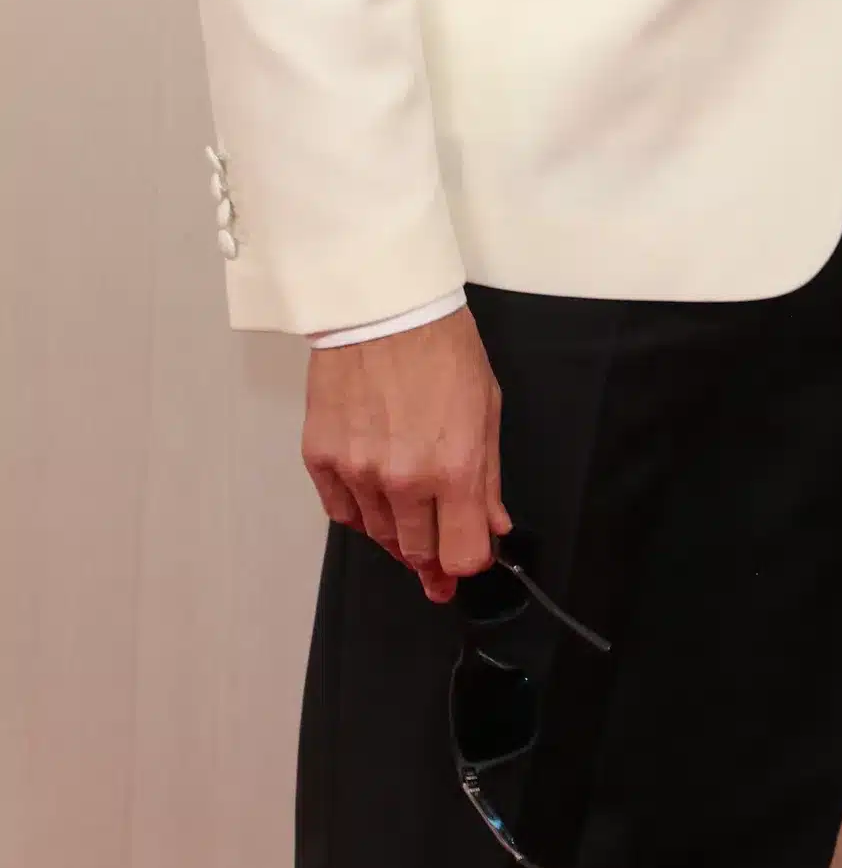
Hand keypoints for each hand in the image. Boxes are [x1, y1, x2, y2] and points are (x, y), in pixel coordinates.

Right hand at [301, 307, 508, 600]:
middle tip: (437, 542)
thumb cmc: (441, 347)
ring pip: (378, 534)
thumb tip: (493, 525)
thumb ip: (488, 477)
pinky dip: (360, 508)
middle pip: (417, 552)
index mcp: (454, 467)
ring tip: (407, 498)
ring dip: (395, 527)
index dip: (468, 562)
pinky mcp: (321, 458)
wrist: (383, 306)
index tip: (468, 557)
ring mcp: (358, 471)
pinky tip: (373, 490)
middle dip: (432, 551)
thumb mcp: (486, 408)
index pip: (461, 554)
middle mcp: (404, 479)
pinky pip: (341, 511)